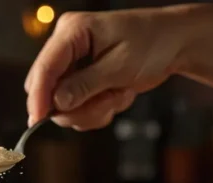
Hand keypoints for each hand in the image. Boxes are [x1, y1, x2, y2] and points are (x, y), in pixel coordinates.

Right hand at [25, 8, 186, 130]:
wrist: (175, 43)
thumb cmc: (153, 43)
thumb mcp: (120, 66)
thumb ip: (86, 85)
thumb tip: (57, 103)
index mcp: (72, 30)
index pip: (45, 67)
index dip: (39, 97)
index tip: (37, 121)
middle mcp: (66, 45)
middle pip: (47, 89)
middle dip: (75, 106)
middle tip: (107, 102)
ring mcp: (72, 64)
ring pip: (62, 104)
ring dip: (92, 109)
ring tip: (119, 94)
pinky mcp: (80, 79)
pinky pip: (76, 107)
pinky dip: (98, 110)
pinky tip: (117, 95)